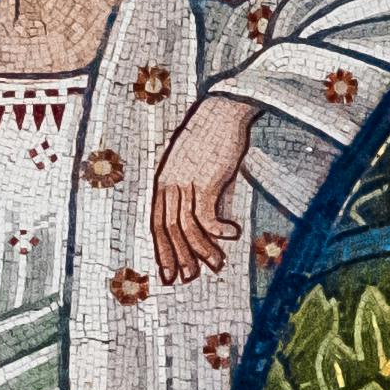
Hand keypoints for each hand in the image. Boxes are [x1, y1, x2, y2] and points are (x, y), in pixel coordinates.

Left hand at [149, 90, 257, 281]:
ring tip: (217, 264)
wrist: (223, 111)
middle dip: (178, 257)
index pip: (156, 224)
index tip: (169, 272)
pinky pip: (207, 216)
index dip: (162, 251)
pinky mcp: (205, 180)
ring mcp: (185, 183)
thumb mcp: (194, 165)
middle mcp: (169, 184)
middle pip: (168, 230)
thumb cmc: (212, 137)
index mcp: (163, 182)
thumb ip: (193, 189)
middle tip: (188, 278)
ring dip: (202, 250)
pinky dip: (219, 230)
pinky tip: (233, 235)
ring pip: (187, 228)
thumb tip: (204, 218)